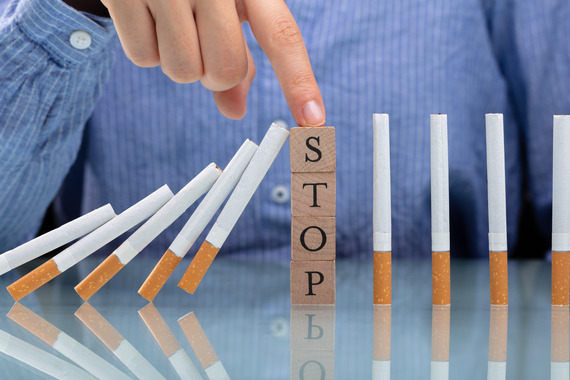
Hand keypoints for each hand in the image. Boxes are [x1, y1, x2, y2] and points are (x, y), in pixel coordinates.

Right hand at [100, 0, 325, 125]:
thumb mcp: (226, 11)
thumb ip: (236, 58)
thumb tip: (235, 112)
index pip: (282, 37)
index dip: (299, 82)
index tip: (313, 120)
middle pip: (225, 71)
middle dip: (214, 75)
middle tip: (202, 44)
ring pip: (183, 72)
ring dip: (179, 63)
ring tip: (172, 25)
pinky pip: (143, 57)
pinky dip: (145, 49)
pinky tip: (146, 18)